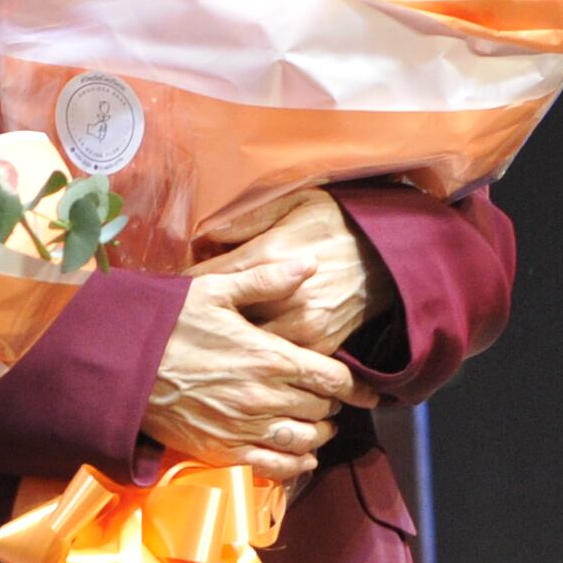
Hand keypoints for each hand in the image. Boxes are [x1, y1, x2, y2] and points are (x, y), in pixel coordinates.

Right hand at [143, 270, 371, 483]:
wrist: (123, 366)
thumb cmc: (169, 323)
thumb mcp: (216, 289)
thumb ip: (267, 280)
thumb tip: (310, 265)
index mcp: (270, 357)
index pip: (331, 378)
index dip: (355, 387)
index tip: (367, 392)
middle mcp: (264, 397)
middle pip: (321, 411)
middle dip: (330, 407)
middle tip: (329, 402)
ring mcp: (245, 428)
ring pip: (303, 441)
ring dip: (318, 437)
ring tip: (319, 429)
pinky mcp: (224, 451)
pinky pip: (274, 467)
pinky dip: (295, 465)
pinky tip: (300, 458)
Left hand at [192, 191, 383, 357]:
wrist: (391, 252)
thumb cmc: (338, 222)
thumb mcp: (295, 202)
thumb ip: (248, 219)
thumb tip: (206, 235)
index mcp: (270, 256)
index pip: (209, 278)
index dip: (185, 287)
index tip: (171, 293)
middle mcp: (283, 296)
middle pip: (224, 319)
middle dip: (204, 322)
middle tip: (180, 325)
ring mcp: (303, 325)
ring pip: (249, 345)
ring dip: (229, 345)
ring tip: (207, 344)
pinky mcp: (321, 346)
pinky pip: (281, 360)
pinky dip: (263, 357)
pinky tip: (247, 354)